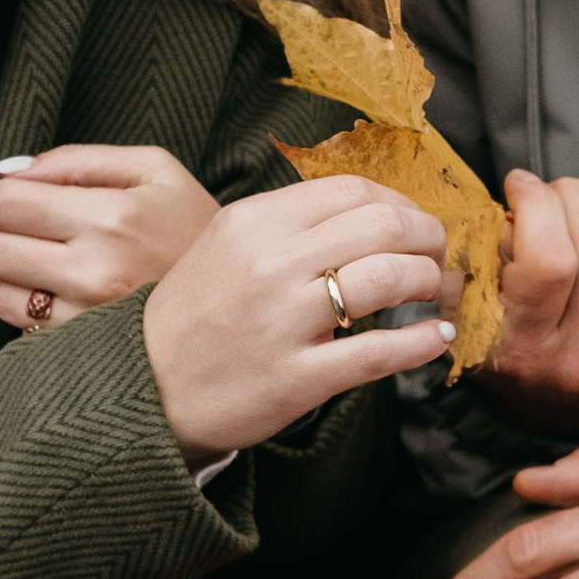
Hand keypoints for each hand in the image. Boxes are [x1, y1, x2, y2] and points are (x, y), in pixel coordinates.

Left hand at [0, 144, 220, 329]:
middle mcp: (97, 270)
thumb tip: (12, 170)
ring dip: (9, 271)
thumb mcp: (155, 171)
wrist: (240, 302)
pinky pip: (21, 327)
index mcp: (113, 217)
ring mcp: (89, 318)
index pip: (6, 204)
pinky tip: (58, 291)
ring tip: (43, 259)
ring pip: (0, 290)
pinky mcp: (85, 350)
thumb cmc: (192, 229)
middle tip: (10, 222)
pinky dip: (28, 305)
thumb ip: (81, 159)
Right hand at [143, 179, 458, 467]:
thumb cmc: (192, 316)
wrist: (141, 387)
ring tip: (432, 292)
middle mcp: (271, 263)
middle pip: (384, 225)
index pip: (352, 190)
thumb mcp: (224, 246)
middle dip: (427, 237)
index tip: (411, 223)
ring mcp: (285, 321)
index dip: (400, 203)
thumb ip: (287, 224)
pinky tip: (436, 338)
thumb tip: (366, 213)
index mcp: (254, 222)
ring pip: (390, 278)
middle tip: (434, 256)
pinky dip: (422, 343)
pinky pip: (380, 352)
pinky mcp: (298, 377)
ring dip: (428, 282)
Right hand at [476, 172, 578, 435]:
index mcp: (524, 352)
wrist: (554, 426)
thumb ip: (471, 263)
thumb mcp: (469, 317)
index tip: (522, 185)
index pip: (548, 259)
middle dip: (574, 198)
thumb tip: (512, 195)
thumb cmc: (507, 353)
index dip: (538, 203)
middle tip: (558, 197)